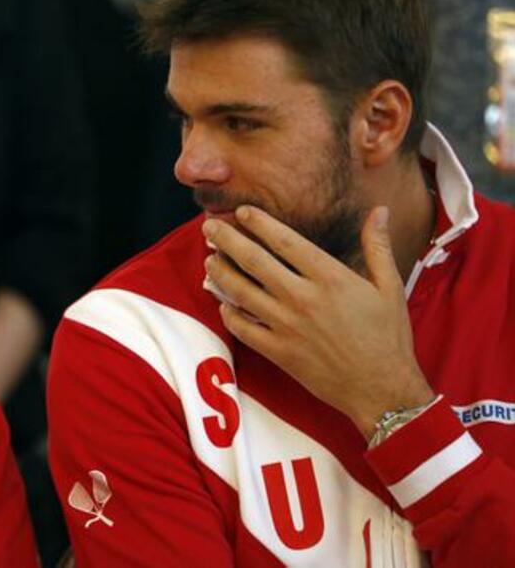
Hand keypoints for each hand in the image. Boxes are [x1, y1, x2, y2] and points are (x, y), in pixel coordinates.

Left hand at [202, 205, 434, 438]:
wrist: (382, 390)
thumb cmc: (388, 337)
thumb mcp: (390, 287)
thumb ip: (377, 246)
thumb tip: (379, 210)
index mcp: (330, 278)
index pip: (285, 241)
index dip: (259, 223)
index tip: (242, 212)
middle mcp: (303, 298)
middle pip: (253, 260)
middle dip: (227, 239)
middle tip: (209, 226)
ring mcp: (287, 326)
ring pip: (241, 292)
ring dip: (220, 272)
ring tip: (209, 259)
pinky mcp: (278, 352)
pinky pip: (242, 328)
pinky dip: (227, 313)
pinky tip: (222, 302)